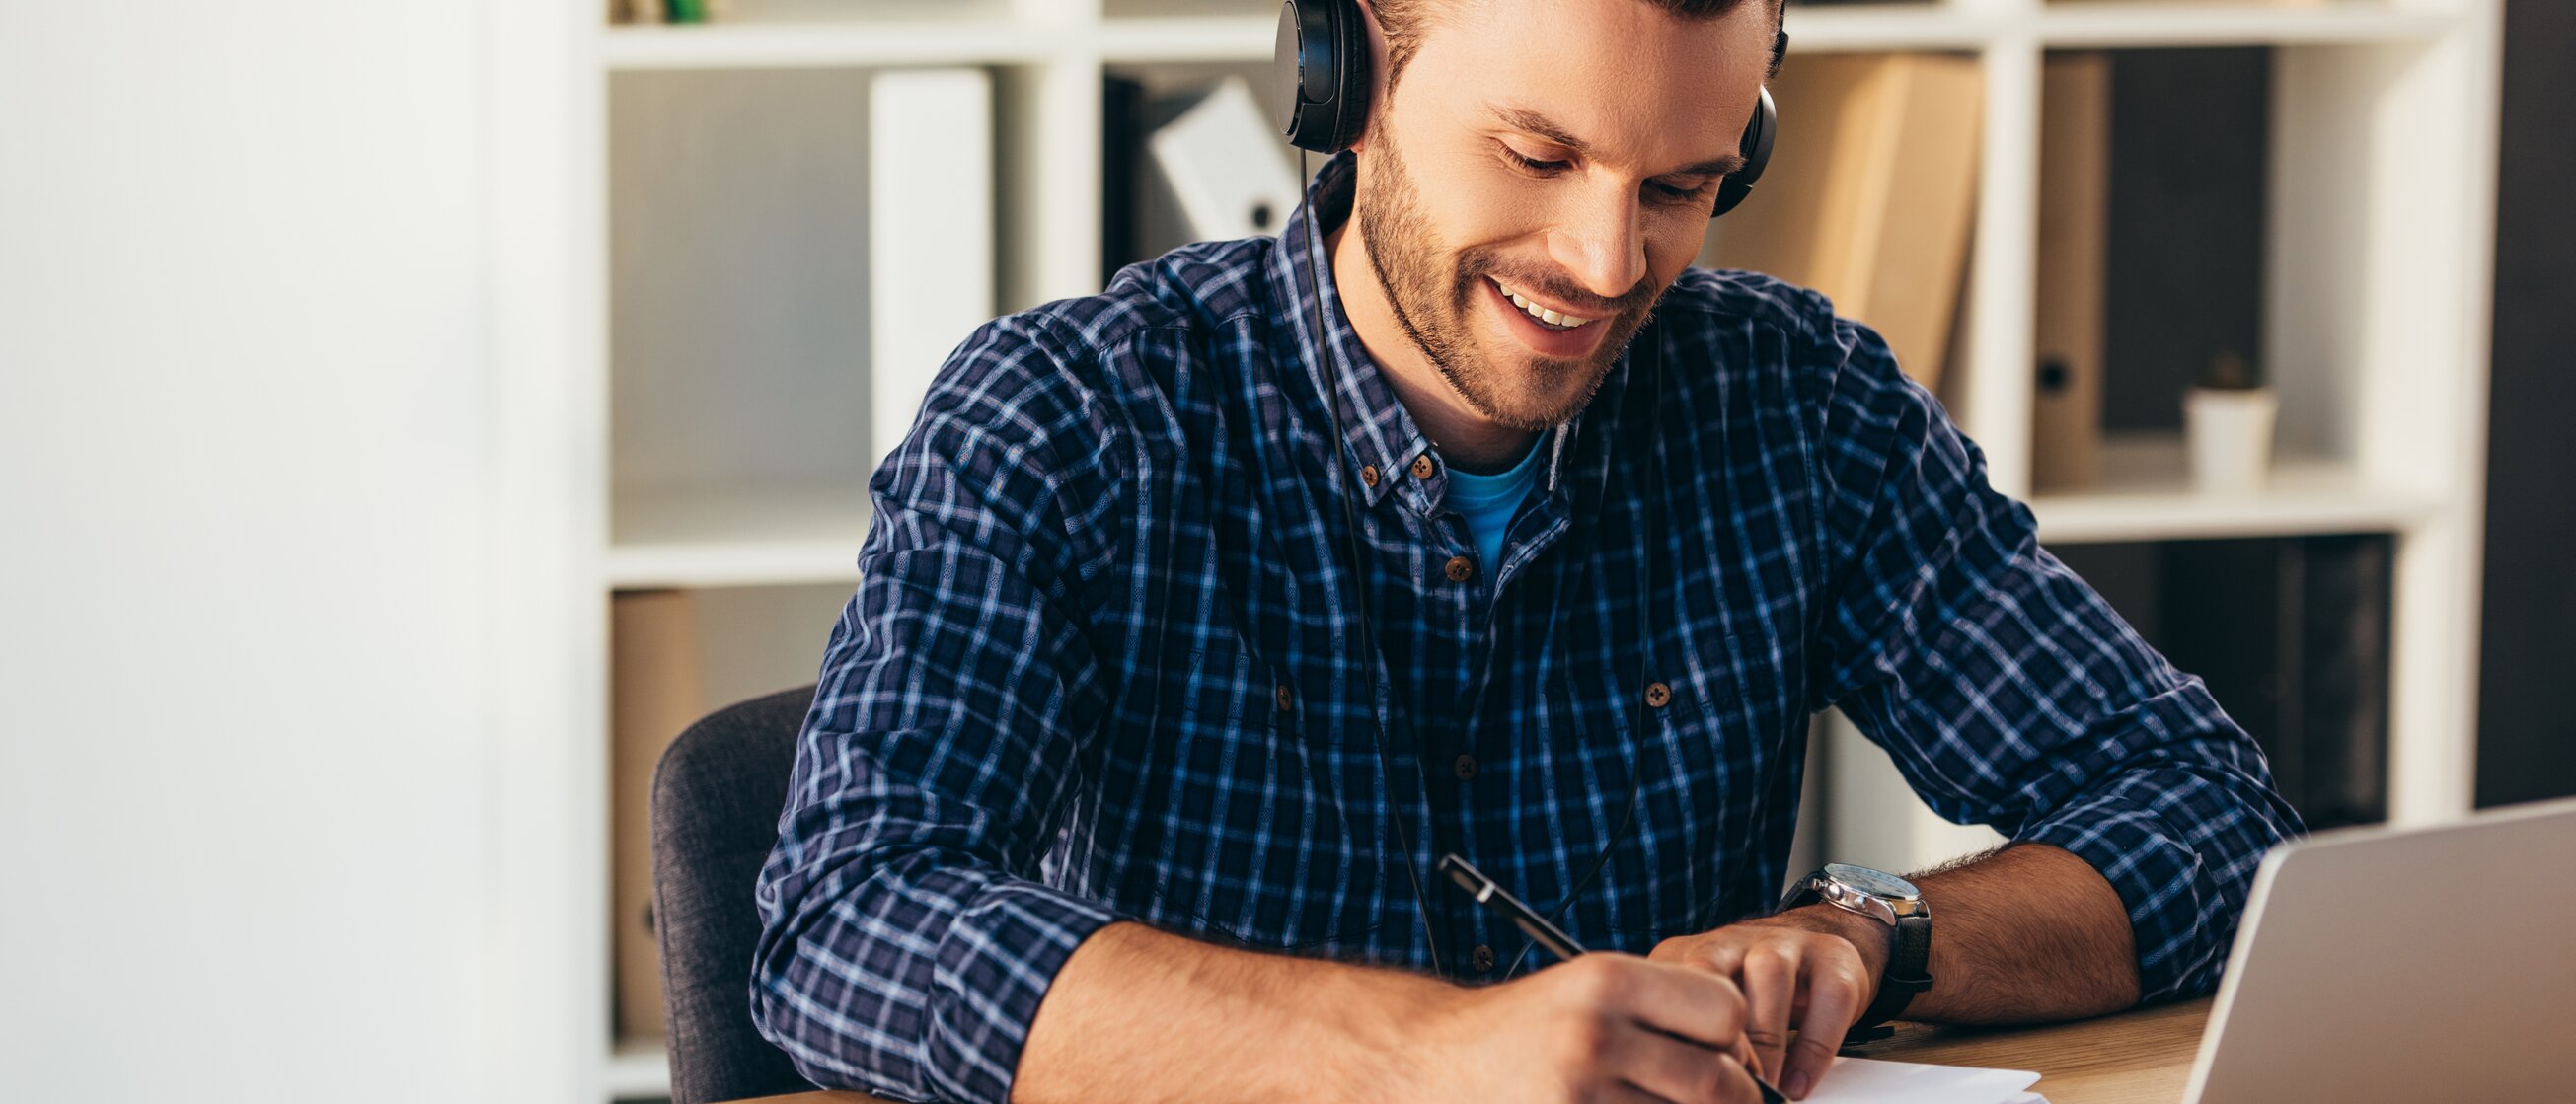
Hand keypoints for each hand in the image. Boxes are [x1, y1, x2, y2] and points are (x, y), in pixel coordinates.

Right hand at [1391, 953, 1768, 1103]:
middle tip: (1706, 1096)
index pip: (1726, 1011)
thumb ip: (1663, 1012)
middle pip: (1721, 1081)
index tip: (1716, 1054)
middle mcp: (1594, 1033)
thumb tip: (1749, 1068)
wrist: (1434, 1061)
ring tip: (1643, 1098)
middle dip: (1727, 1096)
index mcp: (1605, 980)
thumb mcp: (1588, 991)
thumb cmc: (1523, 1030)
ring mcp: (1580, 1092)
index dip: (1730, 1038)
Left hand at [1649, 908, 1887, 1099]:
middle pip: (1714, 975)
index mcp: (1691, 954)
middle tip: (1724, 1086)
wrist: (1815, 948)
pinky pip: (1829, 998)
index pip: (1668, 987)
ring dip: (1765, 1042)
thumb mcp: (1704, 1005)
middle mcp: (1735, 941)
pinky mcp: (1834, 958)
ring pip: (1770, 974)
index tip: (1687, 1078)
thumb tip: (1674, 1089)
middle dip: (1718, 1038)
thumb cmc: (1749, 995)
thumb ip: (1686, 1036)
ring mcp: (1786, 944)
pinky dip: (1815, 1047)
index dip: (1676, 1037)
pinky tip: (1798, 1084)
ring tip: (1763, 1089)